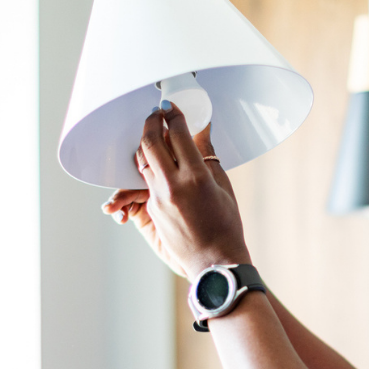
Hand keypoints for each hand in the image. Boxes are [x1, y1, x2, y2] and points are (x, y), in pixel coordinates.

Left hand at [101, 108, 250, 278]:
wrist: (214, 262)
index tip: (171, 107)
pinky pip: (145, 181)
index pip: (178, 134)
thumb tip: (202, 130)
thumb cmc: (226, 226)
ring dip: (146, 143)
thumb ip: (208, 156)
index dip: (173, 115)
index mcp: (196, 177)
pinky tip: (158, 162)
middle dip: (151, 122)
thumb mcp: (223, 187)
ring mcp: (158, 199)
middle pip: (150, 142)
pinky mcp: (151, 210)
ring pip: (142, 160)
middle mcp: (173, 185)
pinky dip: (150, 167)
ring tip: (154, 135)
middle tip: (156, 114)